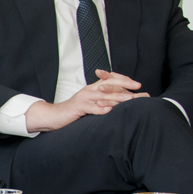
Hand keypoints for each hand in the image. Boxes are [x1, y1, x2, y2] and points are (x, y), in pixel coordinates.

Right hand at [24, 71, 146, 131]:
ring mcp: (84, 98)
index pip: (110, 79)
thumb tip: (119, 101)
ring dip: (118, 98)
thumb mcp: (90, 102)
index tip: (137, 84)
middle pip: (109, 84)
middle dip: (125, 85)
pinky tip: (109, 110)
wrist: (54, 115)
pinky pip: (91, 108)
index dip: (124, 80)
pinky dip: (100, 109)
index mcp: (92, 88)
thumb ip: (102, 99)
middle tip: (138, 87)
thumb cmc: (74, 111)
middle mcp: (89, 90)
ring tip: (130, 99)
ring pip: (103, 96)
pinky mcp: (78, 108)